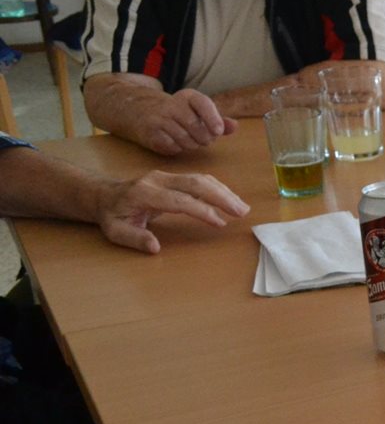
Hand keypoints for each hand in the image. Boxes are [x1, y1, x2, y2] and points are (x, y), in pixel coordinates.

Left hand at [95, 170, 249, 252]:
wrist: (103, 195)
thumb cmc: (112, 215)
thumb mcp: (116, 231)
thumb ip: (134, 238)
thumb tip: (155, 247)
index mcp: (145, 193)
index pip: (180, 200)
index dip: (202, 210)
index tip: (220, 223)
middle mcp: (158, 180)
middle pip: (196, 183)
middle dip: (222, 197)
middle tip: (242, 211)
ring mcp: (166, 176)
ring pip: (201, 178)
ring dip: (224, 192)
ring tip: (242, 207)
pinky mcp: (173, 177)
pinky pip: (199, 179)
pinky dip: (217, 189)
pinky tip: (229, 199)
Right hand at [133, 90, 236, 156]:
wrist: (144, 113)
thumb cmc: (181, 115)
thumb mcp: (200, 113)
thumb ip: (219, 120)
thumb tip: (234, 126)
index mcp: (188, 96)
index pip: (203, 103)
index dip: (213, 118)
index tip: (218, 132)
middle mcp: (172, 104)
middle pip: (195, 126)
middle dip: (205, 138)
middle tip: (205, 140)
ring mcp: (159, 118)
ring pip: (184, 138)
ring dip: (192, 145)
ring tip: (191, 141)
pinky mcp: (151, 132)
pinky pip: (172, 146)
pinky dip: (178, 148)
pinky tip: (177, 143)